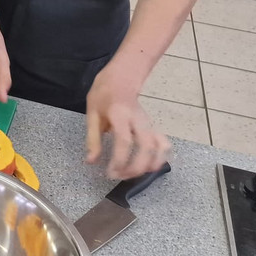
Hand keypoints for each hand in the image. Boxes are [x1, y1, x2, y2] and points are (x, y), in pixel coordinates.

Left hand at [85, 64, 171, 178]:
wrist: (120, 79)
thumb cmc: (103, 95)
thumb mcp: (92, 114)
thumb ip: (93, 139)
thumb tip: (91, 162)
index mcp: (120, 114)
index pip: (124, 140)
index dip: (119, 159)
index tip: (111, 172)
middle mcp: (138, 119)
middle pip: (146, 146)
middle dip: (136, 166)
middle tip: (121, 176)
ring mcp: (149, 123)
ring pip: (159, 146)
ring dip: (149, 165)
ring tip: (134, 175)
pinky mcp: (153, 127)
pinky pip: (163, 144)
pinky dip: (160, 158)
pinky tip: (149, 167)